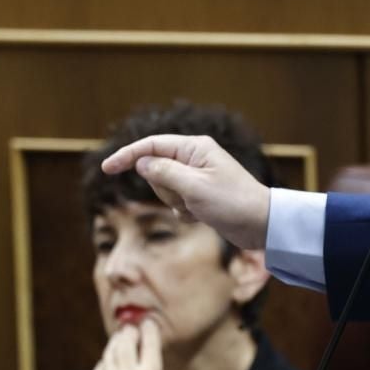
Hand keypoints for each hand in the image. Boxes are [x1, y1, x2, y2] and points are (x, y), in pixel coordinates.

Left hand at [87, 318, 167, 369]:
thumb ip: (151, 364)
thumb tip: (142, 341)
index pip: (148, 338)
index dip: (148, 327)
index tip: (148, 323)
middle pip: (126, 338)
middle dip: (130, 331)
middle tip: (132, 328)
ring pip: (111, 349)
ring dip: (117, 344)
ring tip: (122, 342)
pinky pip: (101, 365)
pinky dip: (108, 363)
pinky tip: (114, 366)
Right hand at [100, 134, 271, 249]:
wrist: (262, 224)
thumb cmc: (232, 202)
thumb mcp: (193, 187)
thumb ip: (163, 172)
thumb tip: (142, 163)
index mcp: (195, 147)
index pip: (151, 145)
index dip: (127, 155)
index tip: (107, 168)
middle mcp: (195, 158)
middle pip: (156, 170)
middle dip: (164, 190)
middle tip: (188, 198)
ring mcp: (198, 177)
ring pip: (165, 189)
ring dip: (176, 203)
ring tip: (199, 208)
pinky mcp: (201, 195)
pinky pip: (177, 203)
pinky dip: (185, 212)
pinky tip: (203, 216)